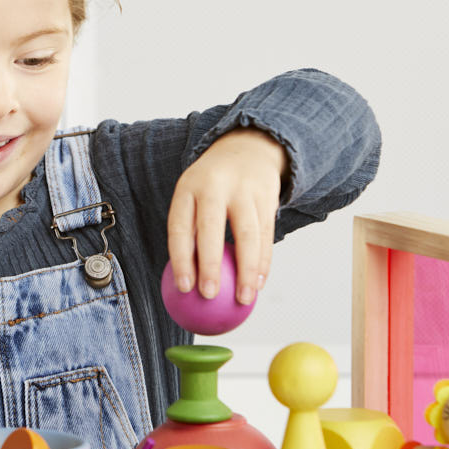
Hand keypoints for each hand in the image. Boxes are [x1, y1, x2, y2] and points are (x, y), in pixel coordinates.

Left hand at [167, 127, 287, 304]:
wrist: (247, 148)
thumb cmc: (210, 187)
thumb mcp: (192, 196)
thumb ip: (188, 232)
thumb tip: (182, 285)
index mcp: (188, 187)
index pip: (180, 227)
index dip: (180, 259)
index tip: (183, 288)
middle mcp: (215, 185)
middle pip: (212, 229)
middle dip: (211, 265)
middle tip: (209, 296)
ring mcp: (244, 189)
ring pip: (248, 234)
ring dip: (246, 271)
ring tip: (243, 299)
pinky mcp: (268, 196)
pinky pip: (267, 235)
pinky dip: (263, 262)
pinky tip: (258, 284)